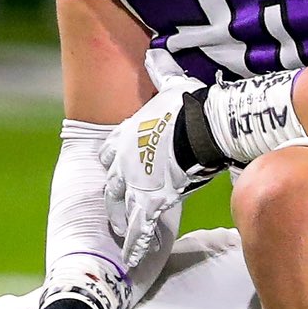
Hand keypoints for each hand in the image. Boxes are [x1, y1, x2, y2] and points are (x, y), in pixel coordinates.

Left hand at [100, 88, 216, 272]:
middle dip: (113, 198)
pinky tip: (131, 256)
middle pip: (111, 184)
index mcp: (127, 136)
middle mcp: (125, 161)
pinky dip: (136, 242)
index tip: (114, 170)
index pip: (109, 153)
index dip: (112, 162)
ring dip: (122, 223)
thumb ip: (160, 71)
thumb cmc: (188, 106)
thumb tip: (154, 52)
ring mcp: (136, 182)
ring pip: (122, 208)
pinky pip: (141, 226)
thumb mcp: (170, 85)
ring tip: (122, 240)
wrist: (198, 127)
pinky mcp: (151, 200)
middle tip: (114, 212)